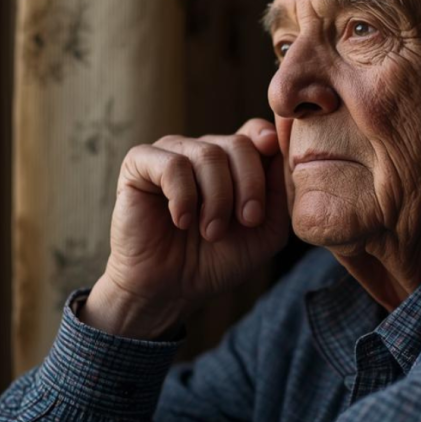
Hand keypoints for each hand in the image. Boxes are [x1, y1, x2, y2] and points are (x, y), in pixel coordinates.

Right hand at [81, 118, 289, 338]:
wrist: (171, 289)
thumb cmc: (217, 260)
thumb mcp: (265, 231)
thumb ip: (279, 193)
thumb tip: (280, 151)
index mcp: (233, 161)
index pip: (256, 132)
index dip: (268, 141)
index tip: (273, 157)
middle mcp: (203, 151)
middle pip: (239, 144)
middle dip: (250, 186)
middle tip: (247, 221)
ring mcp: (171, 154)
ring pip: (207, 154)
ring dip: (217, 199)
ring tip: (212, 232)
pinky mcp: (140, 164)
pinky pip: (171, 165)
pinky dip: (183, 197)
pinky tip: (181, 221)